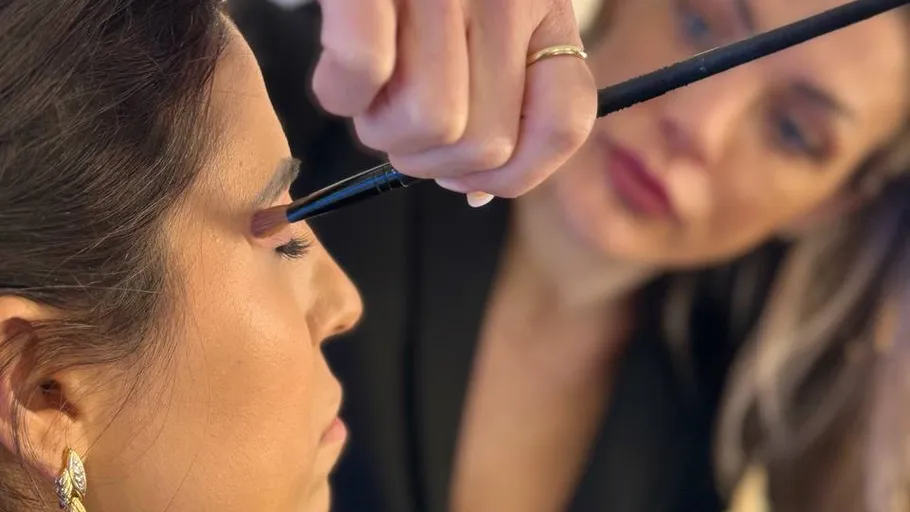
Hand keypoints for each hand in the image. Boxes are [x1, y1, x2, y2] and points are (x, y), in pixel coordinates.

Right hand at [311, 0, 596, 199]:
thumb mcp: (486, 16)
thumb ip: (498, 93)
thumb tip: (478, 190)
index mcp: (541, 8)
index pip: (564, 126)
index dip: (515, 174)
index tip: (468, 174)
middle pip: (484, 144)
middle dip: (430, 160)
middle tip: (400, 124)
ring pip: (429, 126)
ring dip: (383, 132)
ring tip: (370, 95)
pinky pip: (362, 72)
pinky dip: (341, 93)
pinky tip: (338, 78)